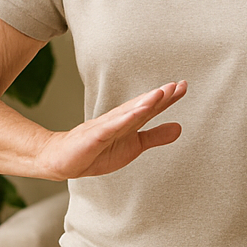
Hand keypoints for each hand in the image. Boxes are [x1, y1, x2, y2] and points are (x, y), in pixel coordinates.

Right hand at [37, 81, 186, 179]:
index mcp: (128, 121)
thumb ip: (155, 136)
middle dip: (159, 96)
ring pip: (126, 113)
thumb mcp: (134, 146)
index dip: (167, 98)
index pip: (150, 108)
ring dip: (143, 103)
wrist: (63, 160)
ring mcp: (104, 127)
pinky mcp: (93, 138)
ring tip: (160, 94)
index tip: (183, 86)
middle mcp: (117, 120)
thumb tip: (179, 128)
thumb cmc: (97, 152)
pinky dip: (122, 121)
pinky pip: (109, 128)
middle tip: (177, 85)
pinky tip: (135, 114)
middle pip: (140, 106)